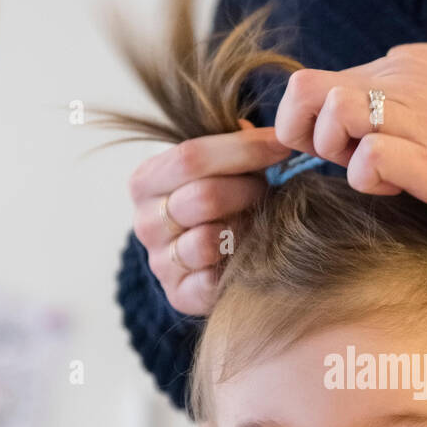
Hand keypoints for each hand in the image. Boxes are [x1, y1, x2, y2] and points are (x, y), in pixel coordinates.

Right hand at [128, 120, 291, 315]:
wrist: (202, 258)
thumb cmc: (216, 201)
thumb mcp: (216, 167)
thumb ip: (232, 145)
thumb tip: (260, 132)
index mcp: (146, 181)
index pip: (189, 157)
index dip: (242, 149)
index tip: (282, 147)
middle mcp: (145, 222)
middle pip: (203, 197)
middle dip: (248, 189)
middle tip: (268, 189)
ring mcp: (159, 262)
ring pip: (210, 240)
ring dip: (245, 228)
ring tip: (257, 221)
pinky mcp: (179, 294)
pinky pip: (214, 279)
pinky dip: (239, 265)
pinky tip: (249, 252)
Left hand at [273, 40, 426, 209]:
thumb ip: (413, 69)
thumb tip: (379, 77)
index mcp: (401, 65)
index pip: (313, 80)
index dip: (302, 121)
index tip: (325, 146)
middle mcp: (400, 85)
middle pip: (306, 92)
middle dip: (303, 134)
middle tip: (340, 159)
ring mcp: (415, 123)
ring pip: (334, 118)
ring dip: (340, 155)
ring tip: (377, 172)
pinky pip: (370, 160)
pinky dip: (371, 180)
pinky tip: (401, 186)